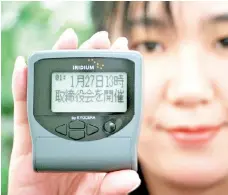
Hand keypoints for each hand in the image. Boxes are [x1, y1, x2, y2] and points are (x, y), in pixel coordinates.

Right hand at [8, 28, 140, 194]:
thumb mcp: (95, 192)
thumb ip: (111, 187)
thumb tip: (130, 178)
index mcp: (93, 136)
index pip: (105, 99)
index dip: (111, 76)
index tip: (121, 52)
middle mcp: (72, 126)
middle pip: (80, 87)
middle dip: (88, 61)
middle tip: (99, 39)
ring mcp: (49, 128)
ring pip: (53, 89)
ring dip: (58, 63)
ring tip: (67, 40)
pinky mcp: (28, 138)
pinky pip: (24, 110)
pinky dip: (22, 88)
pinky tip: (25, 66)